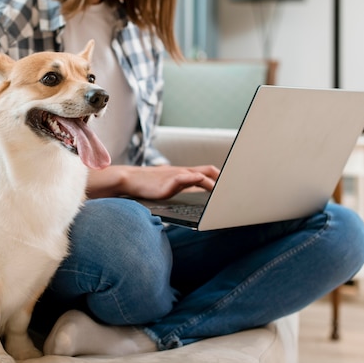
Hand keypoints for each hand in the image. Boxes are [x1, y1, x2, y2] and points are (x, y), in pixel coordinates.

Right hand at [87, 164, 219, 199]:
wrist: (129, 180)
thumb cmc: (146, 183)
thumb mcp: (167, 183)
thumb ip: (180, 185)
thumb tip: (192, 190)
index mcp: (183, 172)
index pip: (208, 170)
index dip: (221, 176)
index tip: (232, 183)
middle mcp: (183, 172)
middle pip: (209, 170)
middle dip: (223, 179)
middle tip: (234, 188)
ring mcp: (177, 175)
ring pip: (202, 175)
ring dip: (215, 183)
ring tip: (226, 192)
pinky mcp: (170, 182)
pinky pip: (188, 178)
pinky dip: (199, 180)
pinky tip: (205, 183)